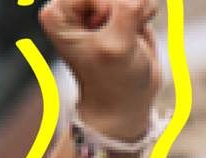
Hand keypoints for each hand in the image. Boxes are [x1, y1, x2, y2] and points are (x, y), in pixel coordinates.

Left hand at [39, 0, 162, 137]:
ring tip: (129, 34)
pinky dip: (147, 11)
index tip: (99, 32)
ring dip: (138, 9)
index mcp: (58, 12)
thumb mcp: (115, 46)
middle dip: (126, 6)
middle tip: (119, 33)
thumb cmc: (112, 80)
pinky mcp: (121, 8)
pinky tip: (138, 29)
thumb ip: (127, 10)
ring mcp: (100, 5)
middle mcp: (76, 5)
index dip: (105, 7)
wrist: (126, 99)